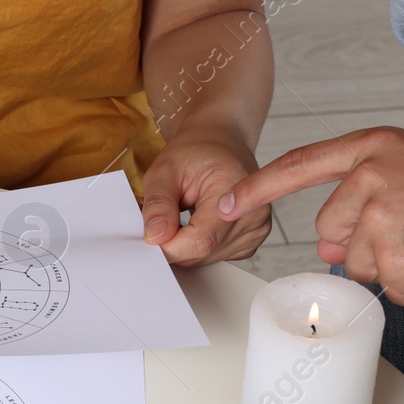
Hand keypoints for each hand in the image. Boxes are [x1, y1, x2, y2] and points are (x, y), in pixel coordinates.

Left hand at [141, 126, 270, 265]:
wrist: (219, 145)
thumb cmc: (195, 152)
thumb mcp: (165, 168)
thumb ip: (158, 203)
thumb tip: (155, 236)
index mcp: (238, 189)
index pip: (201, 240)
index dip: (168, 247)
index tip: (148, 238)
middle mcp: (254, 214)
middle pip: (201, 252)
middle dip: (172, 243)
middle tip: (161, 219)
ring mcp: (255, 230)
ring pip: (203, 258)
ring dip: (183, 244)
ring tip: (181, 215)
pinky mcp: (248, 241)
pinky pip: (212, 256)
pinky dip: (195, 245)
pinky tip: (194, 222)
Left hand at [217, 127, 403, 305]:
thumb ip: (365, 201)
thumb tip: (331, 250)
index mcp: (375, 148)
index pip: (299, 166)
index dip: (256, 188)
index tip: (223, 203)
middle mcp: (371, 176)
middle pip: (329, 234)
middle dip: (363, 248)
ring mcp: (380, 216)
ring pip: (358, 267)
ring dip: (394, 269)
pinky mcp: (394, 254)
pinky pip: (387, 289)